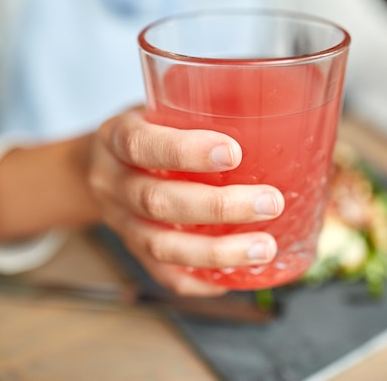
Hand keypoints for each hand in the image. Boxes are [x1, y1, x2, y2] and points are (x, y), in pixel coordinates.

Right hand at [88, 107, 283, 295]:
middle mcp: (111, 182)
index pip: (141, 144)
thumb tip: (282, 117)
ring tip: (264, 248)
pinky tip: (234, 277)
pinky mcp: (132, 250)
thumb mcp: (163, 107)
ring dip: (216, 252)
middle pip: (156, 202)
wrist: (104, 163)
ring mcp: (119, 222)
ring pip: (160, 246)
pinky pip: (162, 274)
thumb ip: (201, 111)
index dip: (184, 151)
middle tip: (269, 203)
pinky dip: (200, 280)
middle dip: (218, 207)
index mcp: (115, 137)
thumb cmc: (152, 130)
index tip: (233, 152)